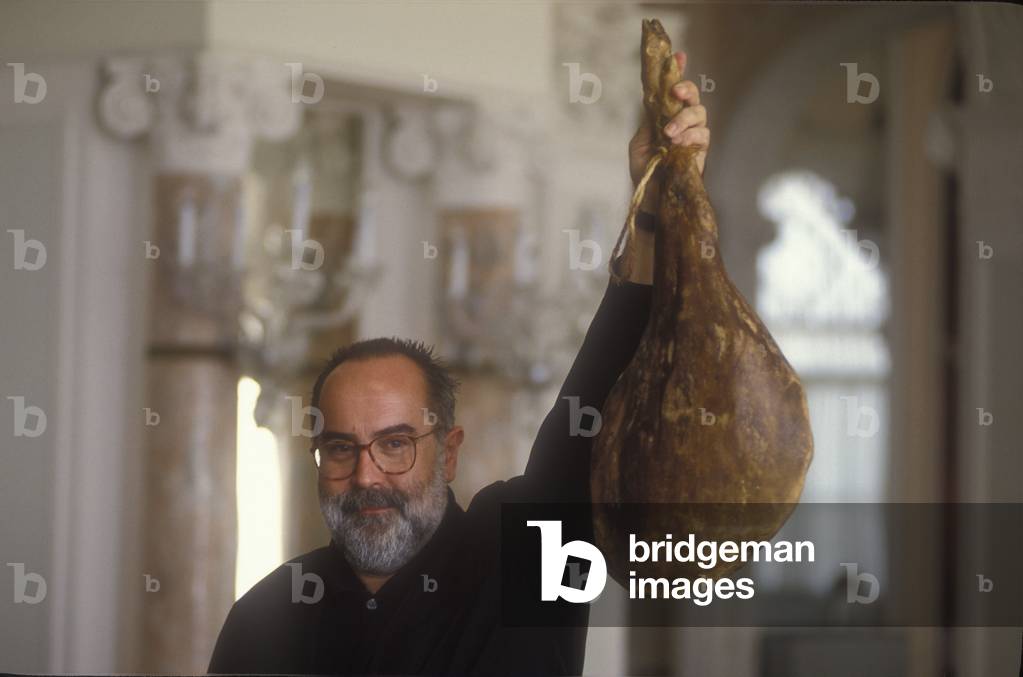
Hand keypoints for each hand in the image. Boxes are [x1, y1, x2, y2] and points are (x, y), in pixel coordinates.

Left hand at [628, 51, 709, 210]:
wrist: (649, 197)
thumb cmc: (644, 169)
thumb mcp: (639, 142)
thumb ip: (649, 120)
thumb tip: (655, 99)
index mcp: (665, 116)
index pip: (673, 91)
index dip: (678, 72)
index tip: (679, 55)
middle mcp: (682, 122)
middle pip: (692, 96)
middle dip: (686, 90)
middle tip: (675, 93)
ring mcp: (693, 135)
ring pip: (700, 113)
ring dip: (685, 119)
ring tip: (670, 134)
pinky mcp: (701, 151)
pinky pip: (703, 134)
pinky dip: (691, 135)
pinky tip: (678, 142)